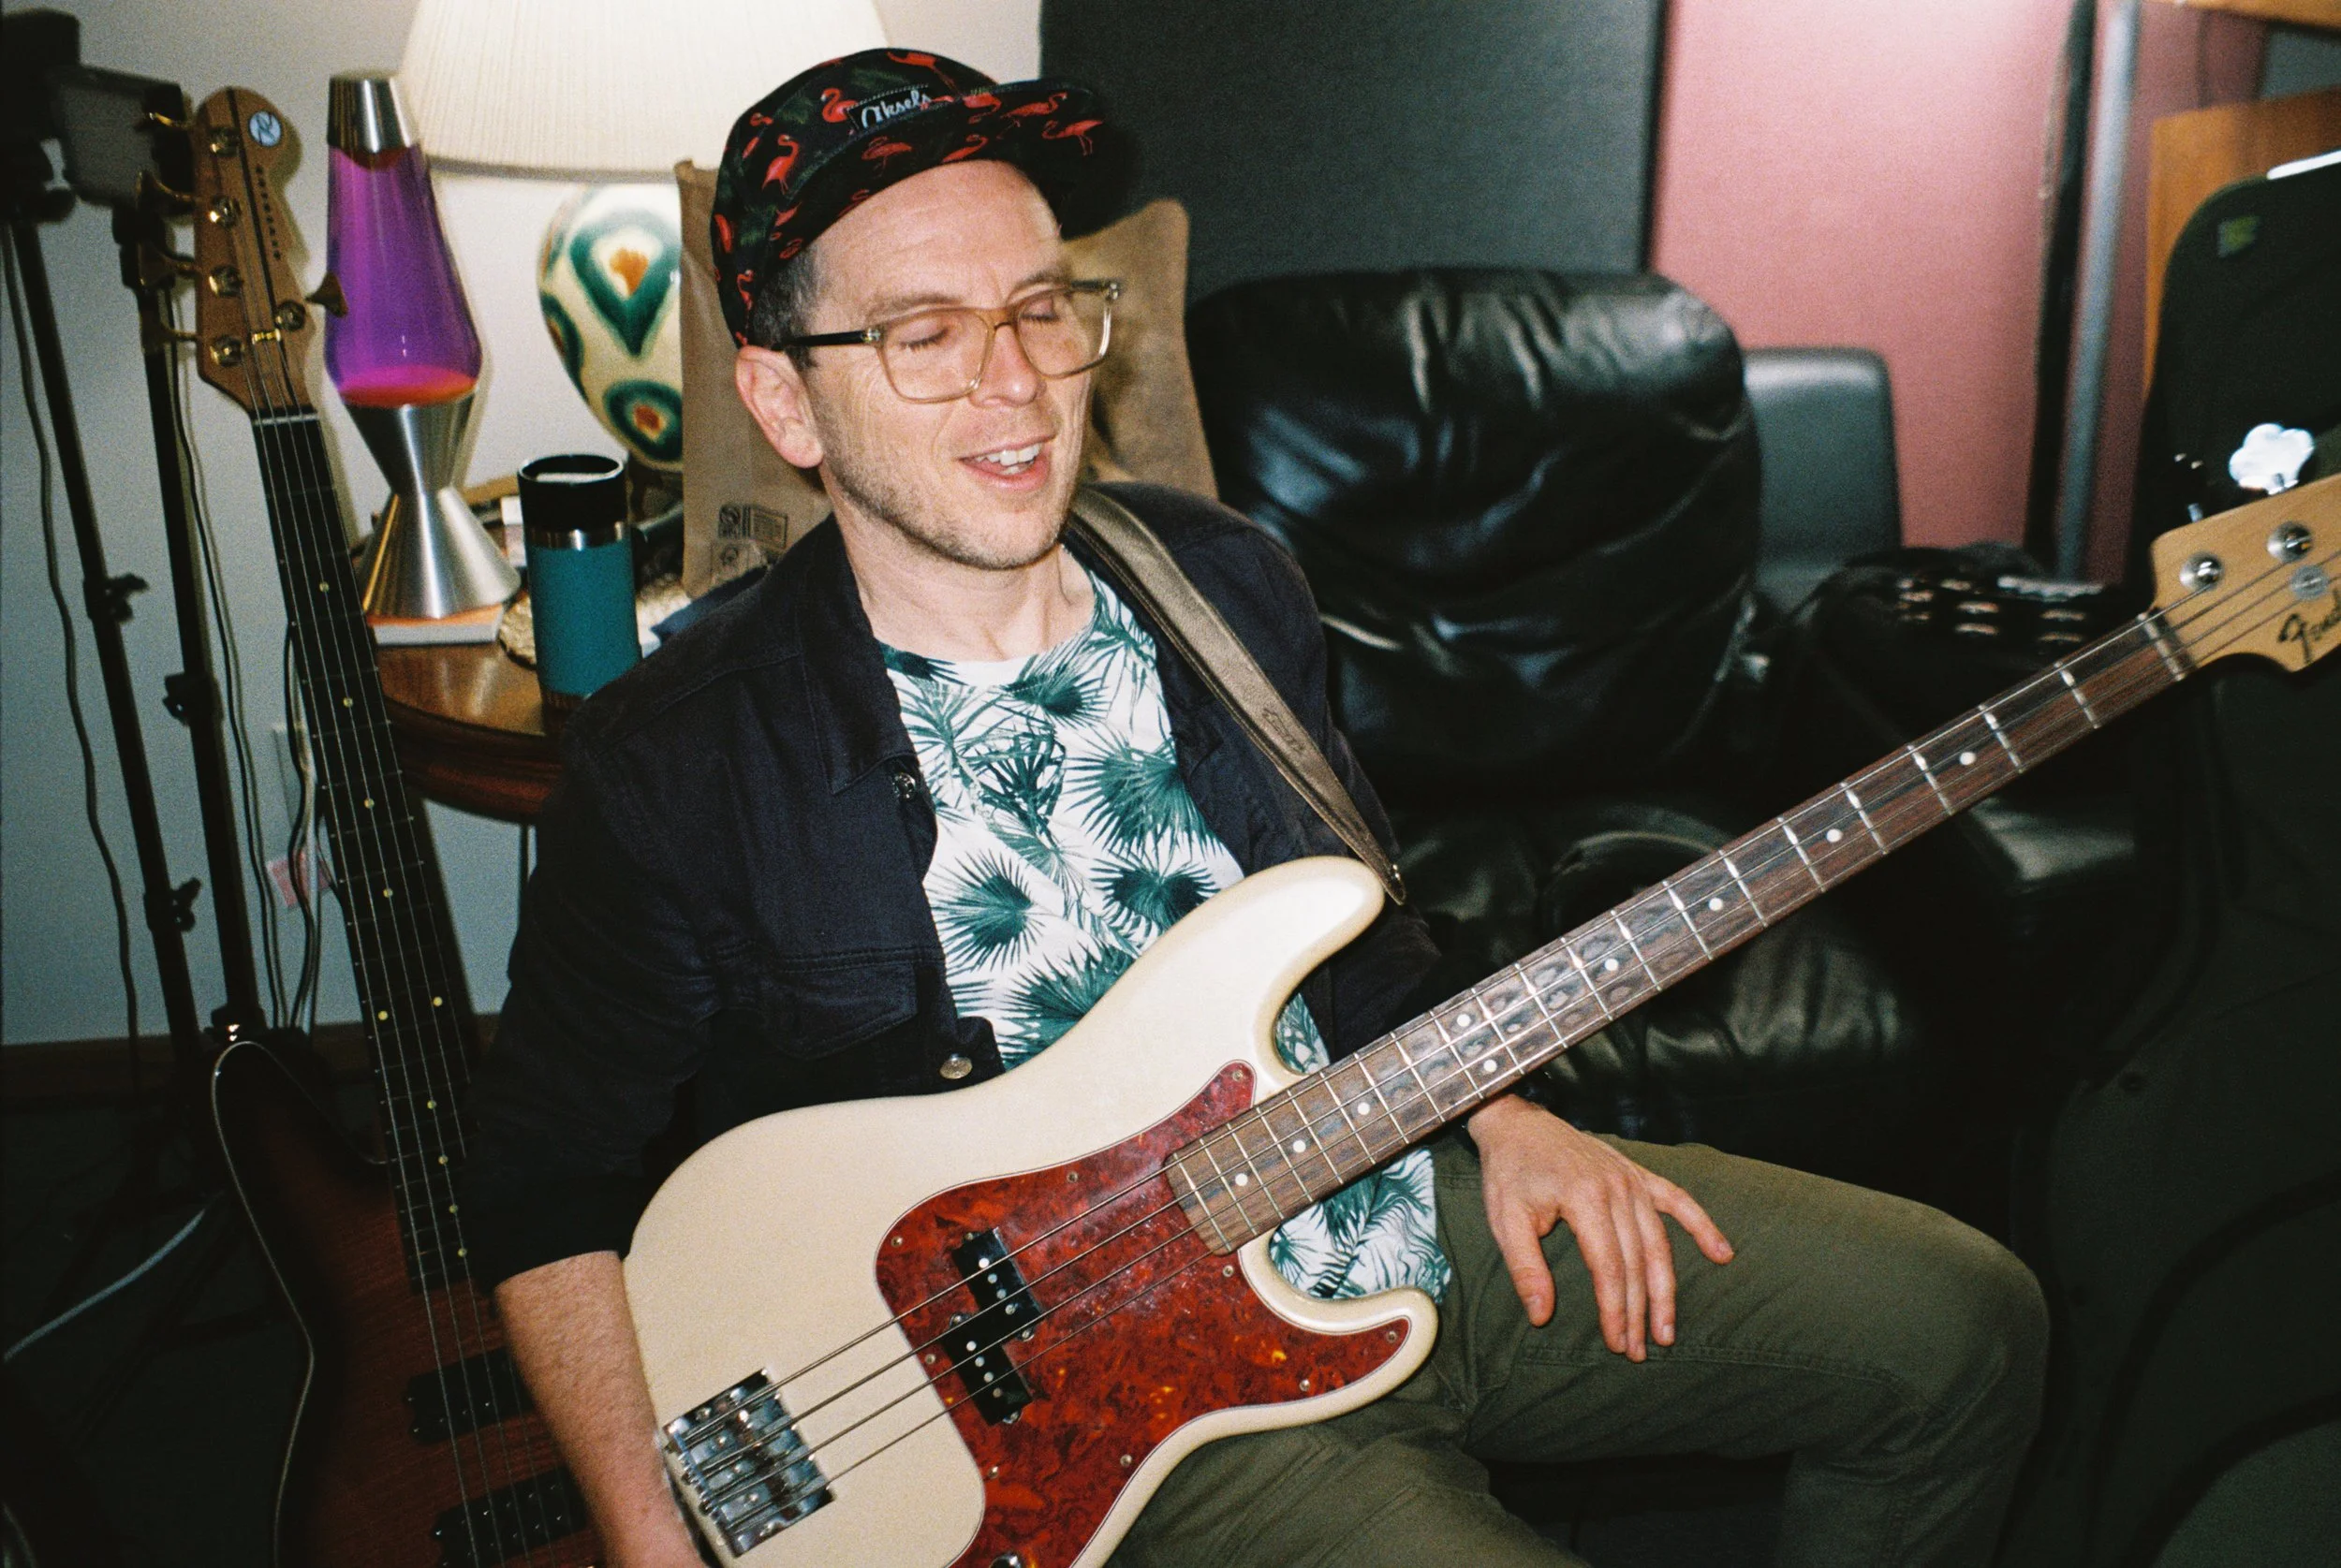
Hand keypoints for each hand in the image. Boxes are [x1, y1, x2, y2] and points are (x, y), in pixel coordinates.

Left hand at [1465, 1096, 1733, 1358]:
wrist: (1517, 1123)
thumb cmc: (1509, 1173)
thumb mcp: (1505, 1219)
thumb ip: (1525, 1267)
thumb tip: (1541, 1316)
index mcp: (1584, 1198)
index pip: (1608, 1267)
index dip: (1615, 1309)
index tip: (1617, 1342)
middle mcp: (1616, 1188)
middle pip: (1637, 1261)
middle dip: (1641, 1311)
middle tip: (1642, 1351)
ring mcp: (1631, 1179)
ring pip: (1659, 1243)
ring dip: (1666, 1289)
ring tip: (1668, 1330)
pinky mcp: (1637, 1174)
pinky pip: (1678, 1200)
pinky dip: (1702, 1226)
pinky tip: (1722, 1253)